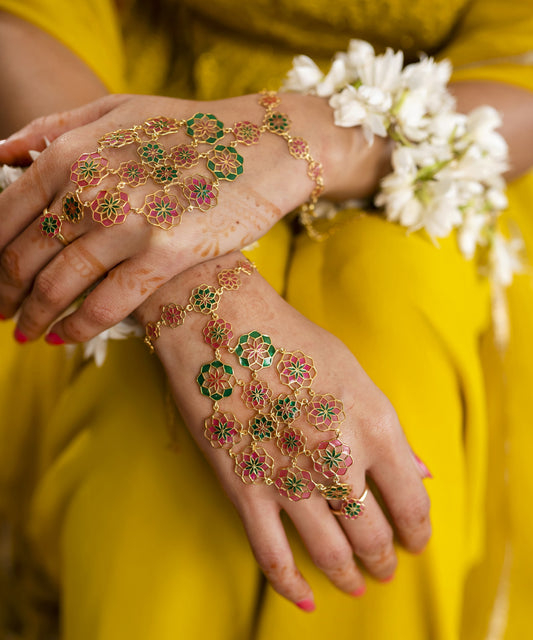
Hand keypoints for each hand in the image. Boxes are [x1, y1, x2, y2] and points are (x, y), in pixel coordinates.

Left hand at [0, 92, 389, 344]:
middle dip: (3, 292)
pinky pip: (107, 304)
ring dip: (33, 316)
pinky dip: (78, 326)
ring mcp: (128, 225)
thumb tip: (1, 155)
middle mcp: (92, 189)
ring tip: (23, 332)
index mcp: (72, 152)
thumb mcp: (117, 110)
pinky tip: (62, 339)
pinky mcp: (165, 256)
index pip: (5, 214)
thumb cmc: (191, 128)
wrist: (263, 146)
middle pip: (24, 256)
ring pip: (59, 285)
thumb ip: (54, 129)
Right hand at [134, 252, 430, 608]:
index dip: (418, 530)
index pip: (413, 501)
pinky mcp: (244, 488)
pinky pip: (273, 556)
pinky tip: (306, 600)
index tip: (415, 539)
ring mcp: (289, 478)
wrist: (220, 324)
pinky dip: (291, 586)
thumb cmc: (290, 340)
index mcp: (375, 425)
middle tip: (384, 565)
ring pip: (331, 554)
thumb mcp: (354, 375)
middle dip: (384, 559)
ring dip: (349, 576)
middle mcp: (338, 459)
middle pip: (374, 535)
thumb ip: (389, 430)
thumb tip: (422, 473)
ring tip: (356, 584)